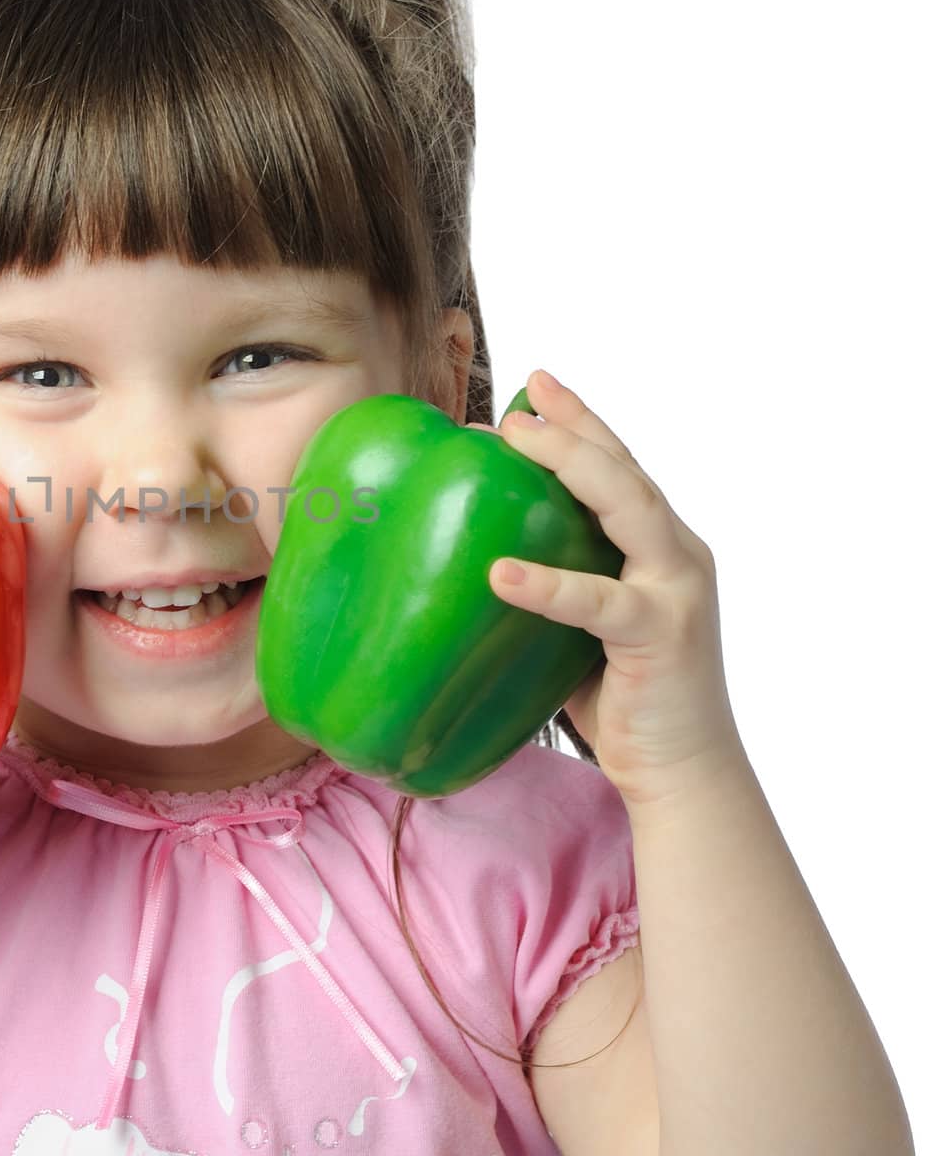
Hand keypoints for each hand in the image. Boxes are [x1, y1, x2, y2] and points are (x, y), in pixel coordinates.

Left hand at [466, 369, 743, 806]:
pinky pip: (601, 603)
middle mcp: (678, 556)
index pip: (620, 467)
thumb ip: (556, 581)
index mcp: (659, 548)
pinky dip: (551, 585)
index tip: (535, 384)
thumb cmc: (622, 697)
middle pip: (625, 470)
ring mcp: (677, 591)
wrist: (682, 771)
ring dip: (572, 467)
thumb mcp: (582, 626)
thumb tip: (474, 557)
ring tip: (513, 443)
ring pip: (629, 508)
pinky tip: (504, 573)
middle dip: (571, 428)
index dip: (581, 420)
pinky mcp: (663, 636)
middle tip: (515, 405)